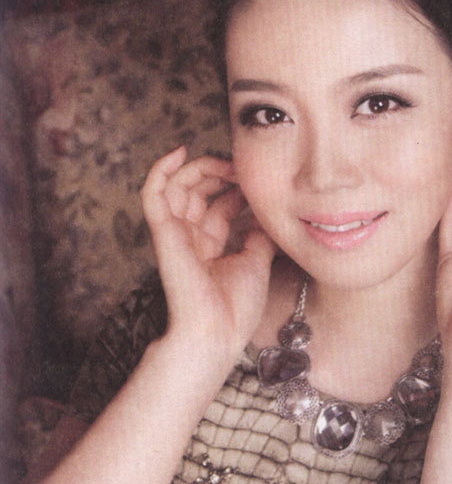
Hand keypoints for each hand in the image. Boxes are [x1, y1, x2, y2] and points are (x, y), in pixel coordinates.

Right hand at [140, 146, 274, 360]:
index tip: (260, 183)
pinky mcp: (162, 232)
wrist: (217, 332)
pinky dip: (160, 169)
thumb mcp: (256, 262)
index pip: (220, 206)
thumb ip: (258, 235)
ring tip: (226, 164)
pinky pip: (153, 193)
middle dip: (221, 174)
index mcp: (212, 247)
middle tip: (244, 170)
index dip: (238, 189)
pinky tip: (178, 151)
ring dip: (201, 168)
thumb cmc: (236, 308)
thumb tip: (266, 212)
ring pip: (177, 186)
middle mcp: (191, 238)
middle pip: (199, 191)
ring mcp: (175, 234)